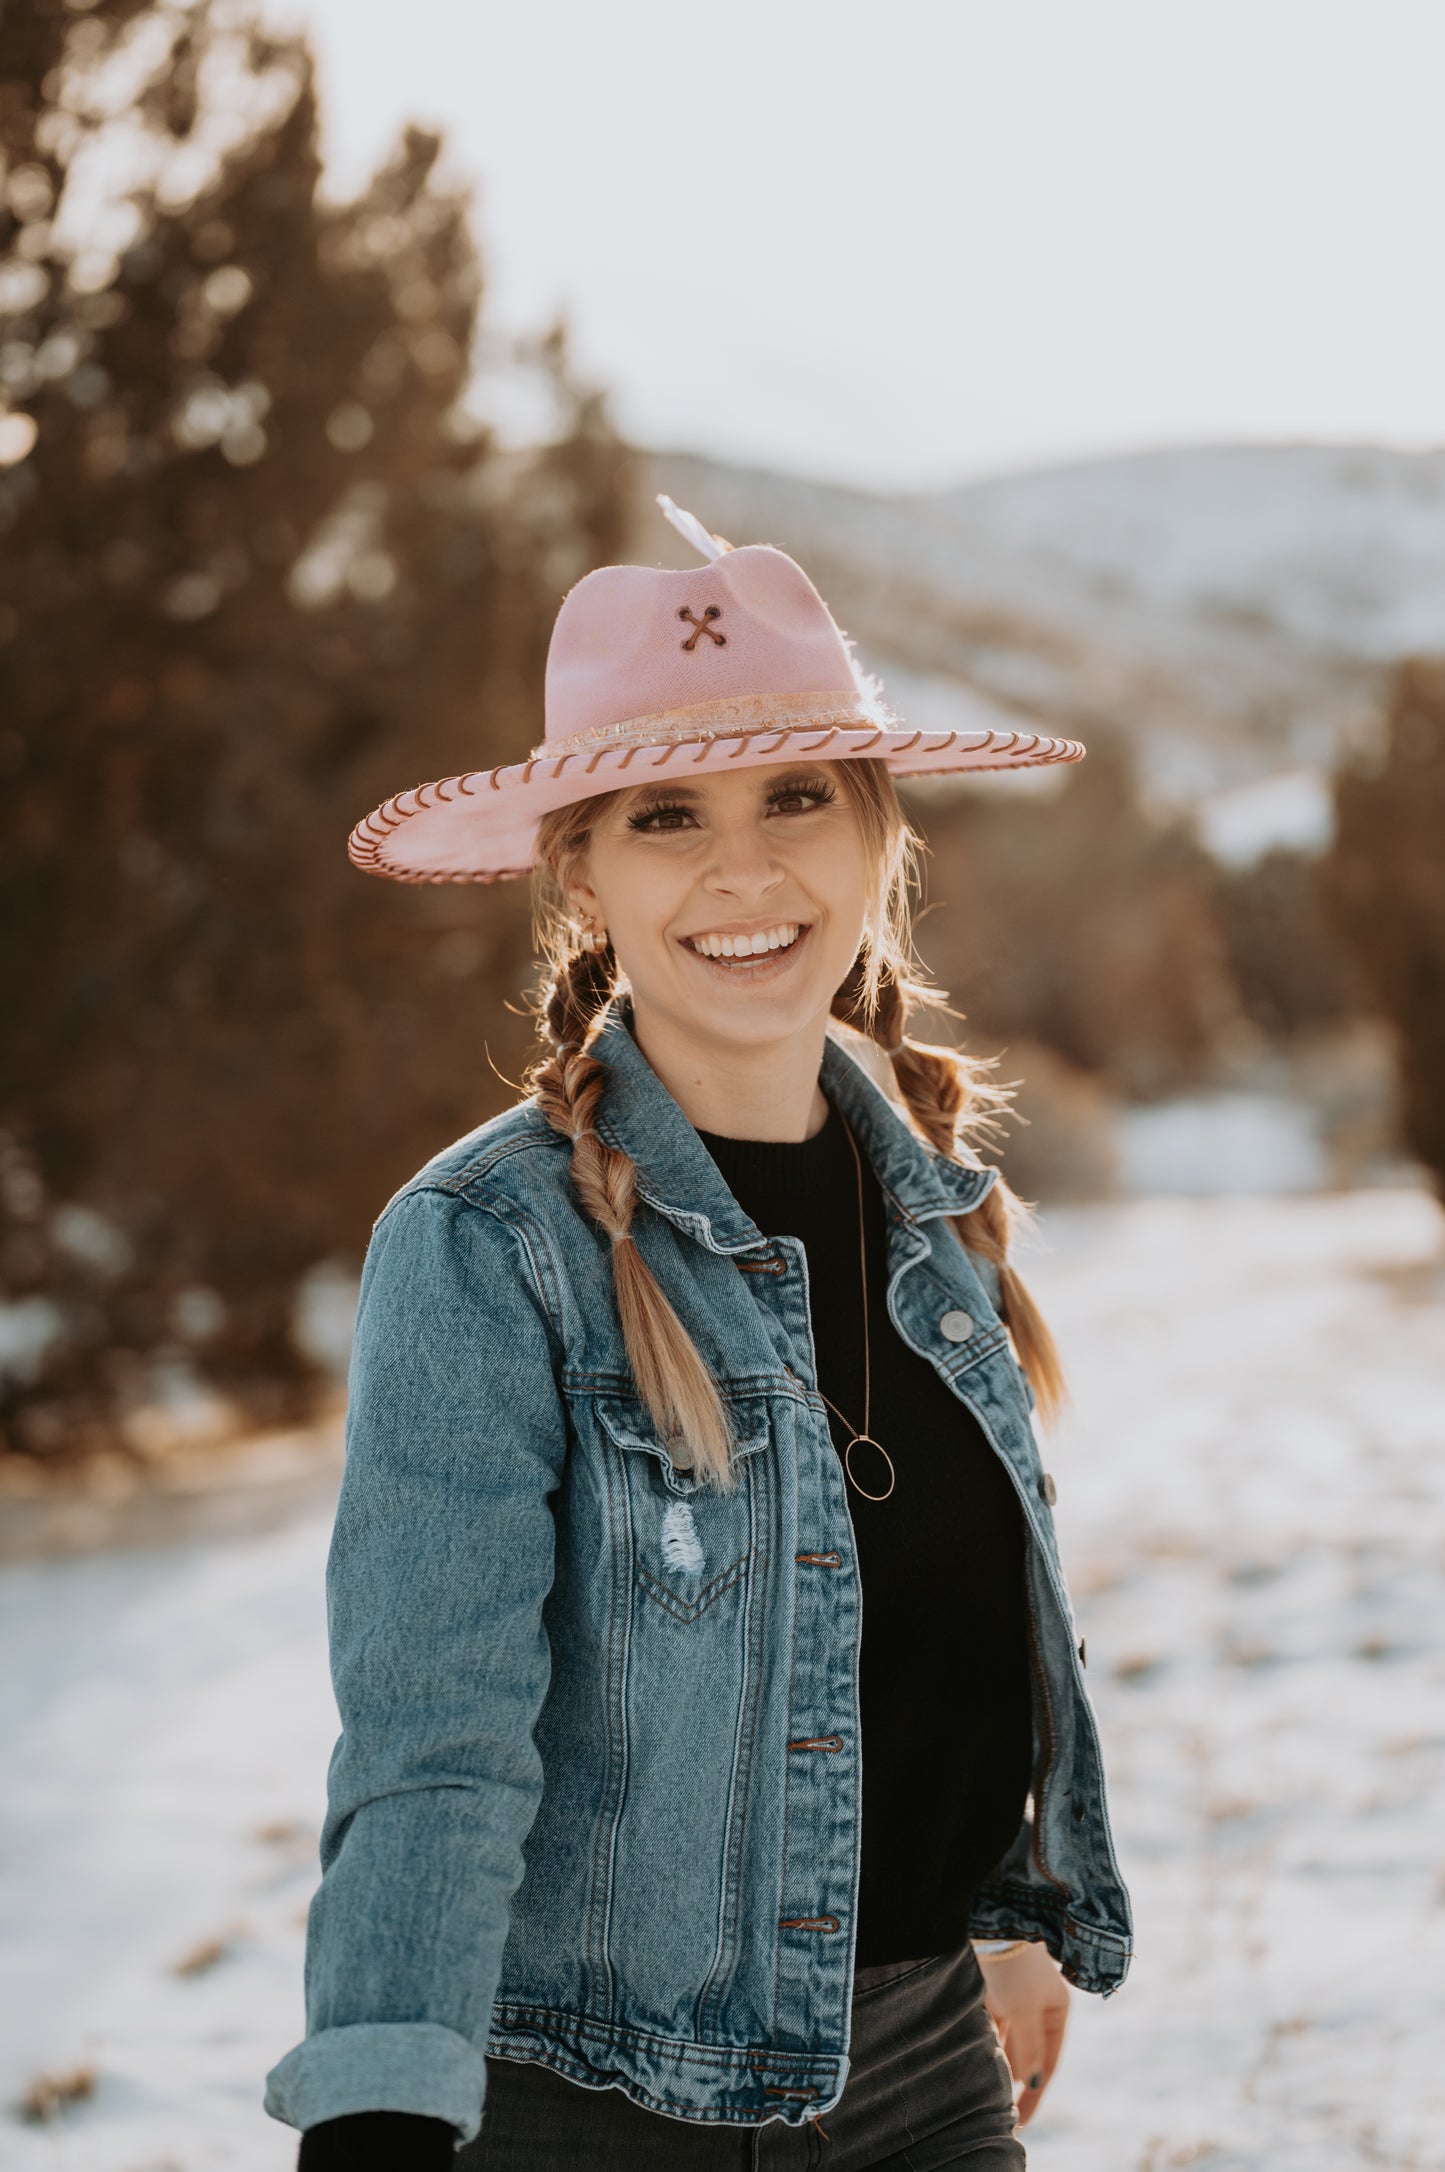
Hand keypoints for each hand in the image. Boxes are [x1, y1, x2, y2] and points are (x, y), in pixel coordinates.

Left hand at [975, 1941, 1068, 2126]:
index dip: (1034, 2094)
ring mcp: (1013, 1996)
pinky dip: (984, 2042)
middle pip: (1026, 2053)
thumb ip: (1028, 2050)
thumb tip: (1029, 2086)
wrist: (988, 1919)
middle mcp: (1037, 2004)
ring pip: (1006, 2040)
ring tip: (985, 2090)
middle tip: (1000, 2112)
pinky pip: (990, 2024)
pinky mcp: (990, 1988)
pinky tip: (974, 2059)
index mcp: (1056, 2009)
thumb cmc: (1013, 1965)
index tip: (1020, 2121)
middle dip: (1015, 2080)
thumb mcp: (1024, 2012)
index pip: (1046, 2063)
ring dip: (999, 2063)